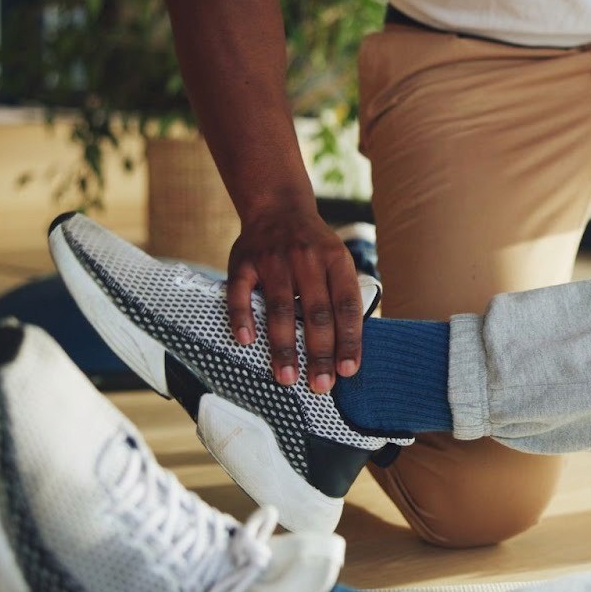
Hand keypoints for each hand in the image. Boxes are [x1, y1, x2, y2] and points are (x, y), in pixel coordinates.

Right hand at [228, 205, 361, 393]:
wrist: (278, 205)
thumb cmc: (314, 247)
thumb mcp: (337, 261)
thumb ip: (342, 296)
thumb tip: (350, 347)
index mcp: (336, 261)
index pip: (347, 306)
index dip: (349, 339)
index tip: (348, 371)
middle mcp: (307, 259)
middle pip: (316, 313)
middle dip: (320, 353)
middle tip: (321, 386)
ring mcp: (273, 260)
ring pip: (281, 308)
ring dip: (283, 346)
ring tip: (286, 377)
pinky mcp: (243, 262)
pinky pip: (240, 293)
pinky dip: (242, 317)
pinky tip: (245, 341)